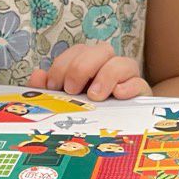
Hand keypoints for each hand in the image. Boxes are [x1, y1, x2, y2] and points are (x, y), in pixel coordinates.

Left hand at [28, 44, 151, 100]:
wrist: (120, 128)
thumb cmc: (89, 112)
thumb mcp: (65, 101)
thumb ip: (49, 89)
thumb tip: (37, 75)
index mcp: (90, 65)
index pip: (78, 51)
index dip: (64, 64)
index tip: (55, 85)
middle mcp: (110, 66)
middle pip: (102, 49)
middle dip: (82, 67)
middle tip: (71, 90)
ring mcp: (128, 79)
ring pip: (123, 62)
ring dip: (106, 76)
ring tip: (94, 96)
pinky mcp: (141, 93)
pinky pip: (140, 82)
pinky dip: (129, 86)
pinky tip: (118, 95)